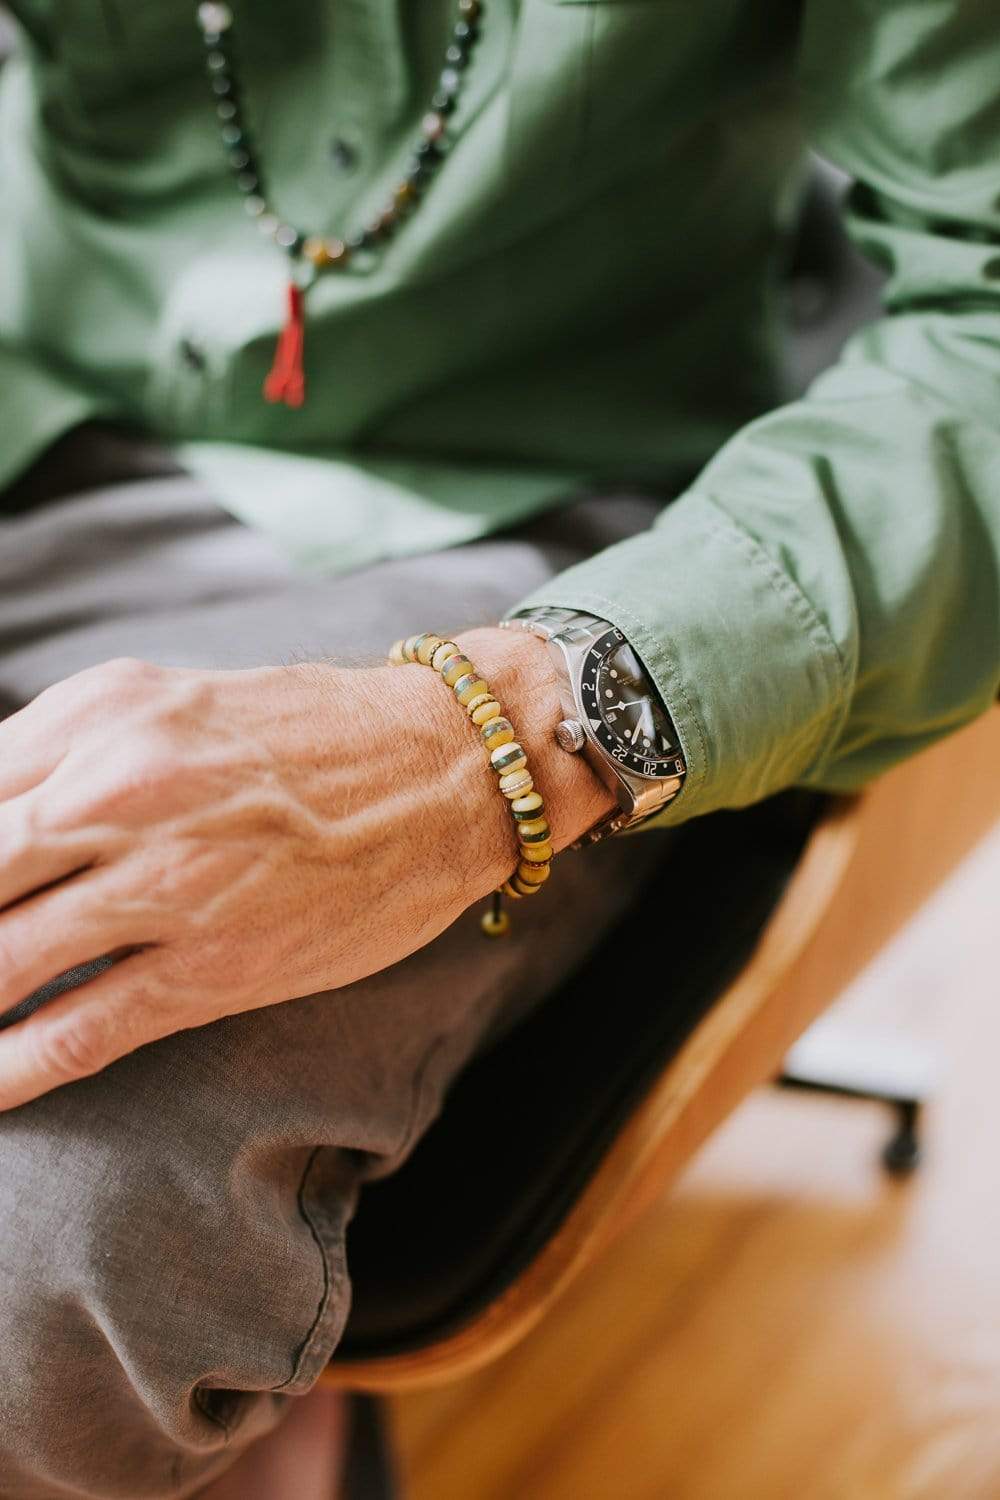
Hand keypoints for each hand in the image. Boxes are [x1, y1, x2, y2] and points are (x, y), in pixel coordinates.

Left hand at [0, 629, 612, 1109]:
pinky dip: (11, 1071)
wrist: (445, 768)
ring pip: (1, 963)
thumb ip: (62, 752)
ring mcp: (167, 885)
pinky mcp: (215, 967)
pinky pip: (80, 1031)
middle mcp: (119, 792)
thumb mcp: (166, 701)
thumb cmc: (306, 732)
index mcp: (98, 716)